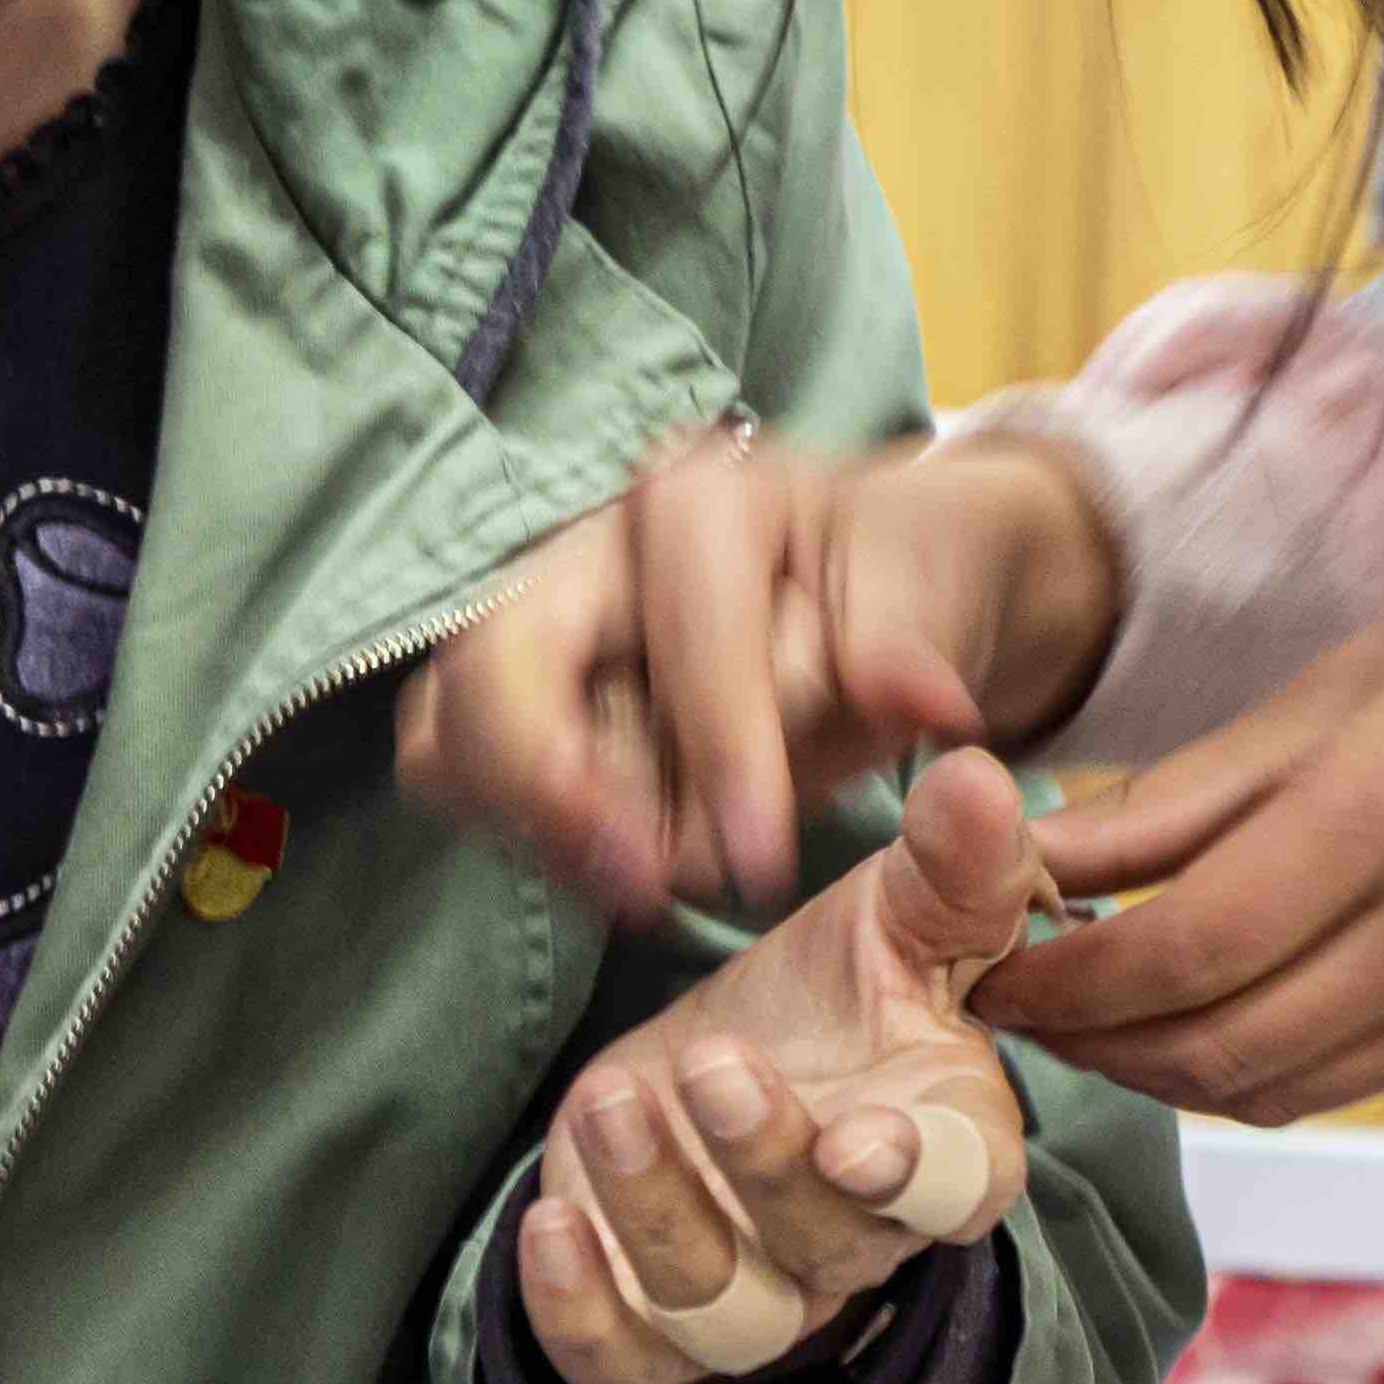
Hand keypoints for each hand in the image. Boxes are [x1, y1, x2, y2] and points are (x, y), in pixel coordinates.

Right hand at [404, 427, 1112, 918]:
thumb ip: (903, 655)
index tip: (761, 858)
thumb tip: (920, 699)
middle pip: (495, 667)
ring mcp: (540, 623)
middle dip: (551, 785)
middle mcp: (593, 548)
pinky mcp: (520, 698)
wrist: (894, 583)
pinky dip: (519, 828)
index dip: (718, 749)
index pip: (680, 629)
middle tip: (641, 881)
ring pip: (449, 731)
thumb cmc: (910, 579)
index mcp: (697, 501)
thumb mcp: (935, 601)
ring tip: (634, 879)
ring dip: (528, 819)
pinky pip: (458, 774)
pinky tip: (614, 863)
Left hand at [517, 754, 1050, 1383]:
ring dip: (659, 1216)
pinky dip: (578, 1313)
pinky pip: (620, 1362)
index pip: (955, 1189)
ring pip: (720, 1310)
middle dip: (760, 1162)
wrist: (722, 1065)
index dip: (911, 1179)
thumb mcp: (896, 915)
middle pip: (824, 1245)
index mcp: (944, 1147)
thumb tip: (975, 774)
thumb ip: (949, 863)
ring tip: (613, 1102)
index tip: (857, 1141)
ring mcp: (754, 1294)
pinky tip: (548, 1221)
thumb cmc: (834, 998)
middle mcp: (854, 1240)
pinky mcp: (648, 1322)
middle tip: (707, 1060)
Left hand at [972, 546, 1383, 1123]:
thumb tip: (1030, 859)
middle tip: (1009, 1003)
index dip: (1065, 979)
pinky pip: (1339, 1084)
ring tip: (1084, 1019)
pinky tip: (1188, 1027)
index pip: (1184, 948)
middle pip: (1219, 1046)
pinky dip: (1245, 1075)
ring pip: (1274, 1090)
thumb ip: (1172, 798)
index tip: (985, 963)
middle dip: (1090, 1040)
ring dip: (1158, 1073)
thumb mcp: (1323, 693)